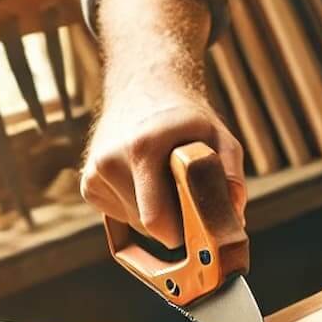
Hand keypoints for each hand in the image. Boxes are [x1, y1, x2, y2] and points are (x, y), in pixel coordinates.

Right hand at [81, 96, 245, 248]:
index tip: (200, 228)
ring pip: (134, 224)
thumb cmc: (184, 118)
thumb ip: (230, 174)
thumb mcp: (218, 136)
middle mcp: (110, 161)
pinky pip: (120, 217)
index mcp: (142, 149)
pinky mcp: (88, 186)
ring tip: (164, 182)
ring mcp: (94, 174)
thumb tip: (233, 215)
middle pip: (148, 227)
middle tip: (187, 199)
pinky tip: (145, 182)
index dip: (183, 232)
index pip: (157, 221)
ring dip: (155, 215)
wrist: (142, 89)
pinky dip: (137, 209)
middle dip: (173, 223)